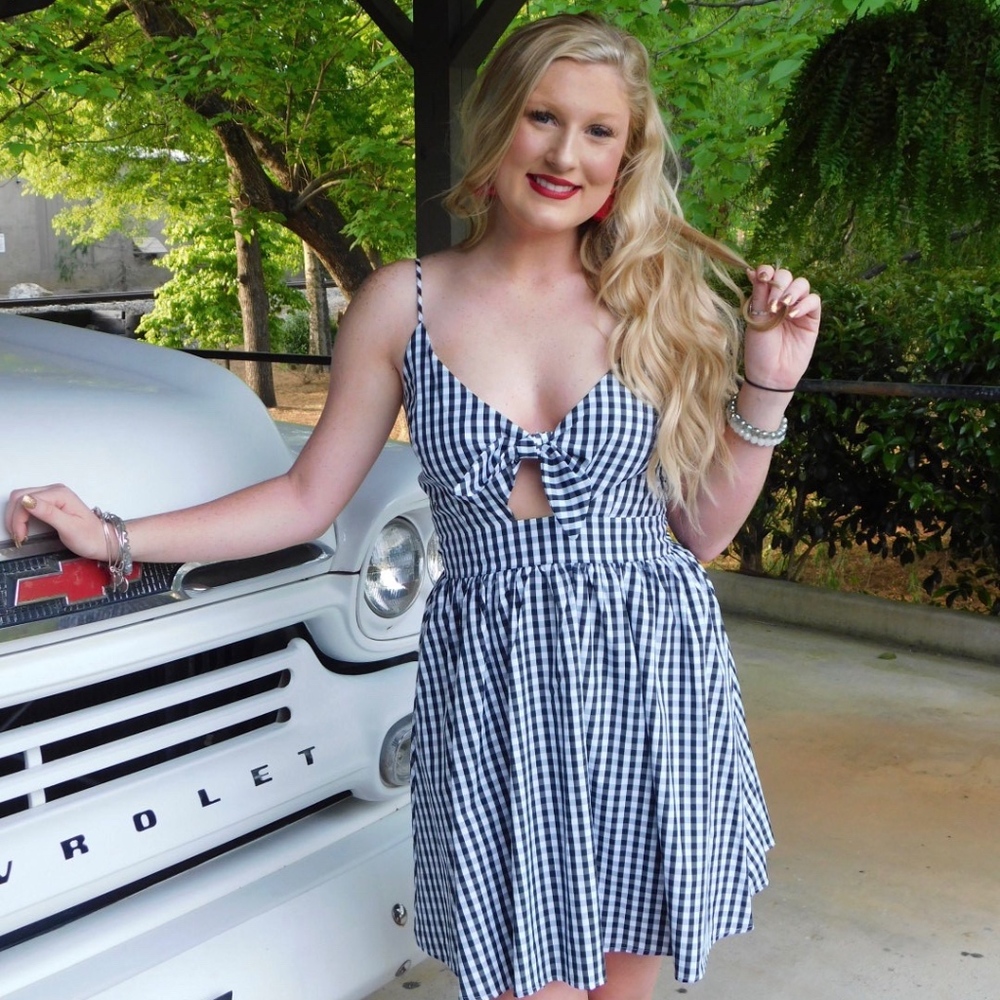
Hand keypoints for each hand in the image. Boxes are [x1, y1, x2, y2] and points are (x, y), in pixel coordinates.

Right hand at [5, 485, 105, 558]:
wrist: (103, 541)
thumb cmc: (90, 537)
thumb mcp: (69, 528)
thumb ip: (48, 513)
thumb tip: (27, 501)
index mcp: (59, 494)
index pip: (26, 499)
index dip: (18, 518)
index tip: (21, 537)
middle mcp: (54, 490)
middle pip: (20, 497)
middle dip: (14, 517)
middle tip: (19, 537)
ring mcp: (52, 496)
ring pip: (21, 500)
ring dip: (15, 517)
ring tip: (20, 534)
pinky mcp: (50, 503)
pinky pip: (27, 504)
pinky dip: (20, 516)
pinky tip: (24, 528)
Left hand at [742, 264, 821, 391]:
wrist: (770, 373)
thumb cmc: (759, 348)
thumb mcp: (756, 319)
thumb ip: (759, 294)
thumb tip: (754, 270)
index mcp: (765, 299)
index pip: (769, 275)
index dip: (767, 271)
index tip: (760, 276)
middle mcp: (782, 300)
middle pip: (787, 276)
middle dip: (779, 284)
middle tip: (772, 302)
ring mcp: (798, 308)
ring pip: (802, 284)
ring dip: (793, 291)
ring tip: (783, 307)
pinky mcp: (812, 319)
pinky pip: (814, 301)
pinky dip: (805, 304)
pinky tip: (794, 315)